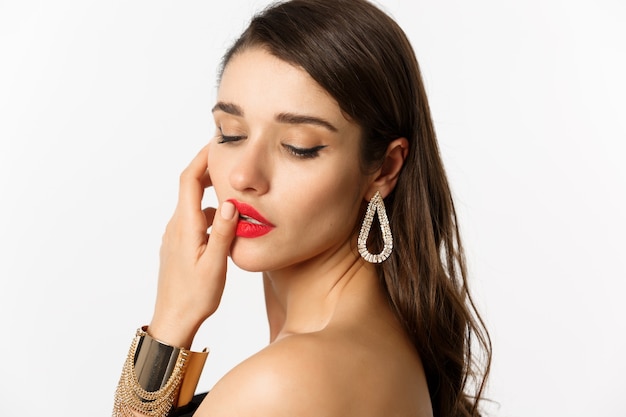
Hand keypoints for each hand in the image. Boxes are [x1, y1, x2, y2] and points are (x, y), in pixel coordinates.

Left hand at [148, 144, 237, 347]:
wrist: (173, 321)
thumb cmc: (195, 297)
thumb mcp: (215, 264)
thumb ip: (224, 232)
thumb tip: (230, 201)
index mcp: (185, 225)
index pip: (189, 179)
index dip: (201, 157)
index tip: (217, 143)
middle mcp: (176, 226)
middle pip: (191, 187)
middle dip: (209, 170)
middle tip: (231, 161)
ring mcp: (176, 236)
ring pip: (195, 206)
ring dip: (214, 197)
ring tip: (239, 197)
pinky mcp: (179, 246)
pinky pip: (195, 221)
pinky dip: (211, 215)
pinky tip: (228, 227)